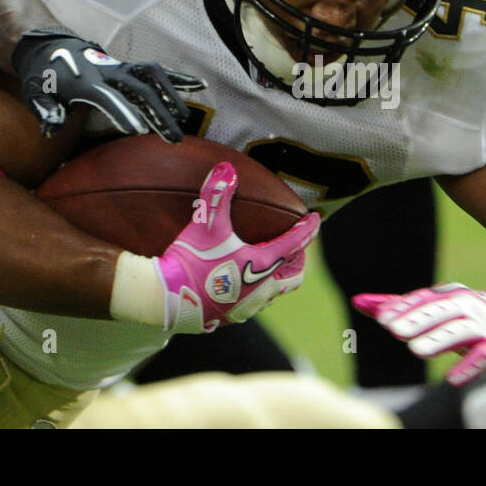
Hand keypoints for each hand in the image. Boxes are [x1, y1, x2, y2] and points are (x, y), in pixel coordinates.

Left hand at [12, 26, 202, 142]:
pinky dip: (177, 76)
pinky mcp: (128, 66)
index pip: (107, 97)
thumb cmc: (45, 79)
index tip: (139, 131)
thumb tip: (52, 129)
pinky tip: (199, 85)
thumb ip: (46, 111)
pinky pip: (156, 69)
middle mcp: (107, 71)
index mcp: (84, 82)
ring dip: (170, 95)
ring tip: (184, 118)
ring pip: (152, 75)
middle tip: (172, 138)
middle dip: (156, 113)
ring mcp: (120, 66)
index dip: (122, 111)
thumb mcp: (37, 94)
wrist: (49, 48)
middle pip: (137, 89)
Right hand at [157, 163, 320, 332]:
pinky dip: (257, 291)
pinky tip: (241, 283)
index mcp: (262, 264)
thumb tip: (226, 168)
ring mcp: (247, 306)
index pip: (295, 243)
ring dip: (278, 277)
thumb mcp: (205, 224)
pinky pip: (254, 304)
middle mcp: (261, 289)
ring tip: (270, 264)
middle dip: (298, 260)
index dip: (308, 229)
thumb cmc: (192, 260)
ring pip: (275, 292)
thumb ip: (217, 194)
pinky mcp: (231, 316)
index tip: (316, 218)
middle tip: (296, 246)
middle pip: (293, 276)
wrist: (169, 298)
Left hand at [353, 275, 485, 386]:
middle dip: (416, 320)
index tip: (381, 317)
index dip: (403, 307)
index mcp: (446, 295)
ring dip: (438, 340)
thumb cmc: (462, 312)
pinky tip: (452, 380)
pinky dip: (469, 367)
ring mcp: (482, 326)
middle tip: (392, 330)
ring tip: (416, 350)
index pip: (422, 300)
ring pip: (458, 332)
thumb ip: (396, 306)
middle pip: (438, 312)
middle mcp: (465, 306)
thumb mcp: (431, 307)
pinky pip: (483, 358)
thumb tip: (357, 302)